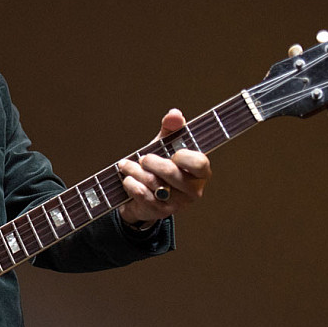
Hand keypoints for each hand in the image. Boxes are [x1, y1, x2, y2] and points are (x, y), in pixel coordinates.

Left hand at [116, 108, 211, 227]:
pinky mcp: (160, 212)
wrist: (141, 197)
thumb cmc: (158, 168)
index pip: (199, 163)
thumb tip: (174, 114)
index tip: (172, 153)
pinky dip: (131, 184)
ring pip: (153, 183)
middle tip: (142, 158)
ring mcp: (177, 204)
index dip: (183, 156)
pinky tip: (127, 179)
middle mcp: (193, 191)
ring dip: (135, 171)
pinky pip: (142, 194)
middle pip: (171, 172)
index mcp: (201, 173)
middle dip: (150, 161)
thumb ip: (171, 130)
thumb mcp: (165, 147)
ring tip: (126, 166)